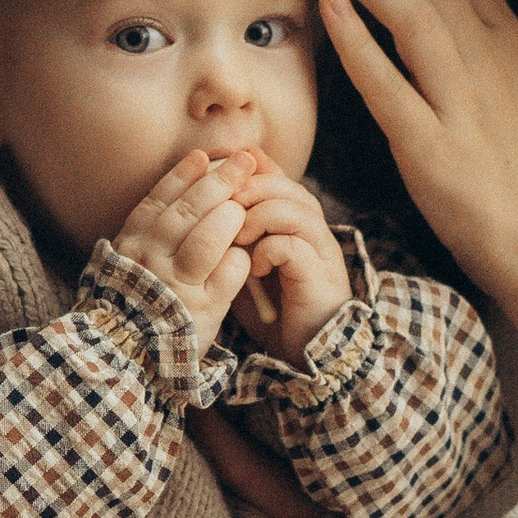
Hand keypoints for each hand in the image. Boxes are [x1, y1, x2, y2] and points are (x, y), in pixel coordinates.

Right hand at [108, 149, 258, 343]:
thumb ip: (156, 225)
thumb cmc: (141, 298)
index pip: (158, 200)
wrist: (131, 354)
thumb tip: (191, 174)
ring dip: (230, 217)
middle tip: (244, 162)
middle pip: (187, 212)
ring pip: (207, 239)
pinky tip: (247, 252)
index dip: (183, 175)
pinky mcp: (202, 308)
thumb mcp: (134, 258)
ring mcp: (175, 285)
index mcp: (132, 243)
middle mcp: (150, 260)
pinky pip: (228, 272)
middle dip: (219, 182)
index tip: (205, 156)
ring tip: (244, 207)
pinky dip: (241, 257)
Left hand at [226, 162, 350, 363]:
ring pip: (289, 207)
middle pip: (280, 183)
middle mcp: (310, 223)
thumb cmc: (271, 303)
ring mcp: (318, 246)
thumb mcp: (245, 260)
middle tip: (219, 212)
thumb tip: (198, 205)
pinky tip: (254, 269)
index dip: (239, 173)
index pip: (269, 171)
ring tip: (237, 240)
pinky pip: (291, 244)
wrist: (304, 346)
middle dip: (243, 191)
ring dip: (255, 219)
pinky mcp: (319, 271)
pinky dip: (266, 251)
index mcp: (291, 214)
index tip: (211, 188)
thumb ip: (232, 232)